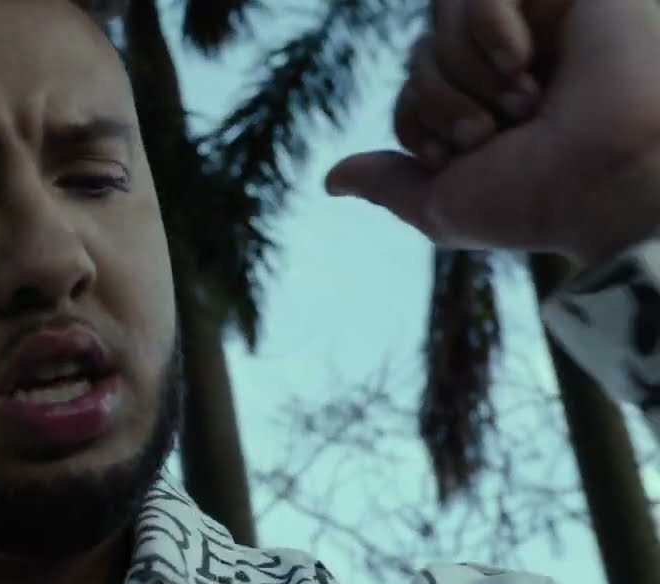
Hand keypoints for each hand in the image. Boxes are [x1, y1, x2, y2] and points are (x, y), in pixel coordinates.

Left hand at [324, 0, 659, 266]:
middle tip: (495, 133)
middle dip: (442, 100)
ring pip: (440, 19)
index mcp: (487, 108)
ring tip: (522, 103)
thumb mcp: (443, 205)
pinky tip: (520, 61)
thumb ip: (388, 183)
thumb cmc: (539, 200)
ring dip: (464, 72)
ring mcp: (540, 24)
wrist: (611, 180)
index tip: (460, 155)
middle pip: (419, 53)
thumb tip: (331, 180)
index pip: (411, 88)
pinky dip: (485, 26)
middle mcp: (512, 65)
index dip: (417, 119)